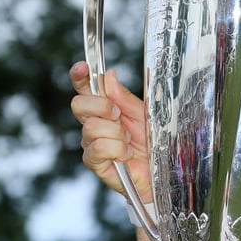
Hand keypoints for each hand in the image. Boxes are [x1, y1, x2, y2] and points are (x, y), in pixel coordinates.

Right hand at [69, 61, 149, 200]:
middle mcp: (93, 124)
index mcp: (104, 109)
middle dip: (102, 107)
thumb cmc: (152, 143)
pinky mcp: (95, 162)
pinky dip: (117, 149)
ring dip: (116, 133)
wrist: (161, 172)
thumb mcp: (143, 115)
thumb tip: (108, 76)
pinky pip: (99, 148)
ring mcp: (91, 143)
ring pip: (91, 127)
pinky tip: (127, 154)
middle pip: (79, 105)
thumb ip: (124, 98)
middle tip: (119, 116)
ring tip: (129, 141)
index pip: (84, 89)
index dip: (79, 76)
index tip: (83, 68)